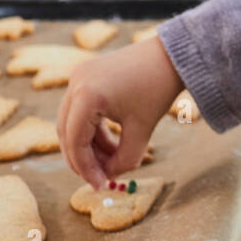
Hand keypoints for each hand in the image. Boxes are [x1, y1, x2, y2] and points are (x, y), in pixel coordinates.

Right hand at [57, 35, 184, 189]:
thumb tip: (108, 178)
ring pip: (72, 122)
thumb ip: (124, 159)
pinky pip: (80, 110)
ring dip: (89, 145)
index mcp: (88, 96)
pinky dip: (92, 129)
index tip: (100, 185)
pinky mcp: (86, 75)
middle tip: (101, 178)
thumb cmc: (159, 89)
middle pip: (67, 132)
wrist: (172, 55)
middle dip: (83, 159)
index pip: (75, 141)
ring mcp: (79, 76)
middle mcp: (77, 83)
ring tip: (113, 161)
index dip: (86, 168)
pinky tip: (111, 144)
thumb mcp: (142, 129)